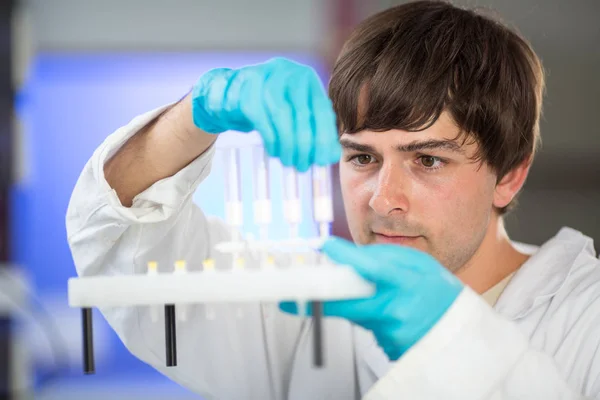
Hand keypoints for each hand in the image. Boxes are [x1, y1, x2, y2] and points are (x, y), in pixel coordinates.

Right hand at [191, 57, 340, 171]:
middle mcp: (288, 72)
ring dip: (287, 142)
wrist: (229, 93)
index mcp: (306, 78)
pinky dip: (270, 137)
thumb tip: (332, 156)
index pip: (321, 110)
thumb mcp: (294, 116)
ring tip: (290, 162)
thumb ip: (314, 132)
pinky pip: (261, 116)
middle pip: (302, 112)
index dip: (324, 137)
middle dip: (305, 144)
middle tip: (304, 166)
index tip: (324, 161)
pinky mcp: (245, 88)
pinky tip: (274, 152)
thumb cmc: (268, 107)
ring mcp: (266, 76)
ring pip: (282, 113)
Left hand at [279, 237, 463, 359]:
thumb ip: (384, 258)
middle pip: (348, 306)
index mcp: (409, 283)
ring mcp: (393, 334)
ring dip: (357, 304)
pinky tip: (392, 314)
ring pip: (357, 315)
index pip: (374, 269)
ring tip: (386, 297)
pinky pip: (368, 328)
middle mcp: (400, 311)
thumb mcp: (419, 265)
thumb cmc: (439, 293)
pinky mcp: (388, 349)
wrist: (459, 332)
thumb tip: (347, 255)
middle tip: (286, 300)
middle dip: (315, 301)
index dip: (346, 258)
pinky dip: (371, 318)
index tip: (324, 247)